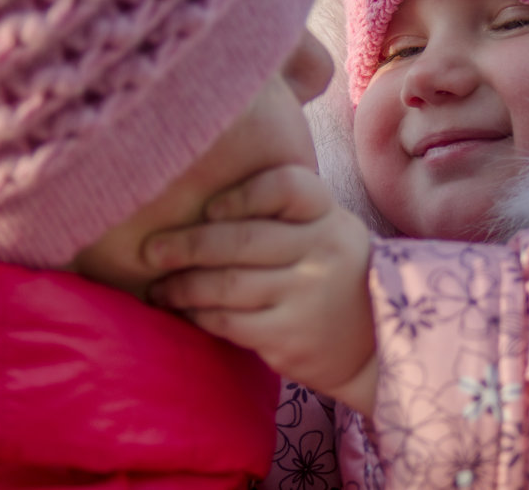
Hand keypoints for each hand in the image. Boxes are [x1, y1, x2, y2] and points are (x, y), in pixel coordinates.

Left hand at [145, 164, 376, 415]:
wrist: (376, 341)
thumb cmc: (333, 273)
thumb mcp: (327, 230)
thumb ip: (282, 212)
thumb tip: (200, 199)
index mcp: (329, 217)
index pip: (287, 187)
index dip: (242, 195)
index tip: (209, 208)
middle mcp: (322, 252)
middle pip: (243, 239)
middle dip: (188, 244)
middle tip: (151, 249)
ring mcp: (308, 296)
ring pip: (228, 284)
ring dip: (183, 286)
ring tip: (159, 288)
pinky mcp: (291, 337)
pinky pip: (230, 322)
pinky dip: (199, 316)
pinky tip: (185, 312)